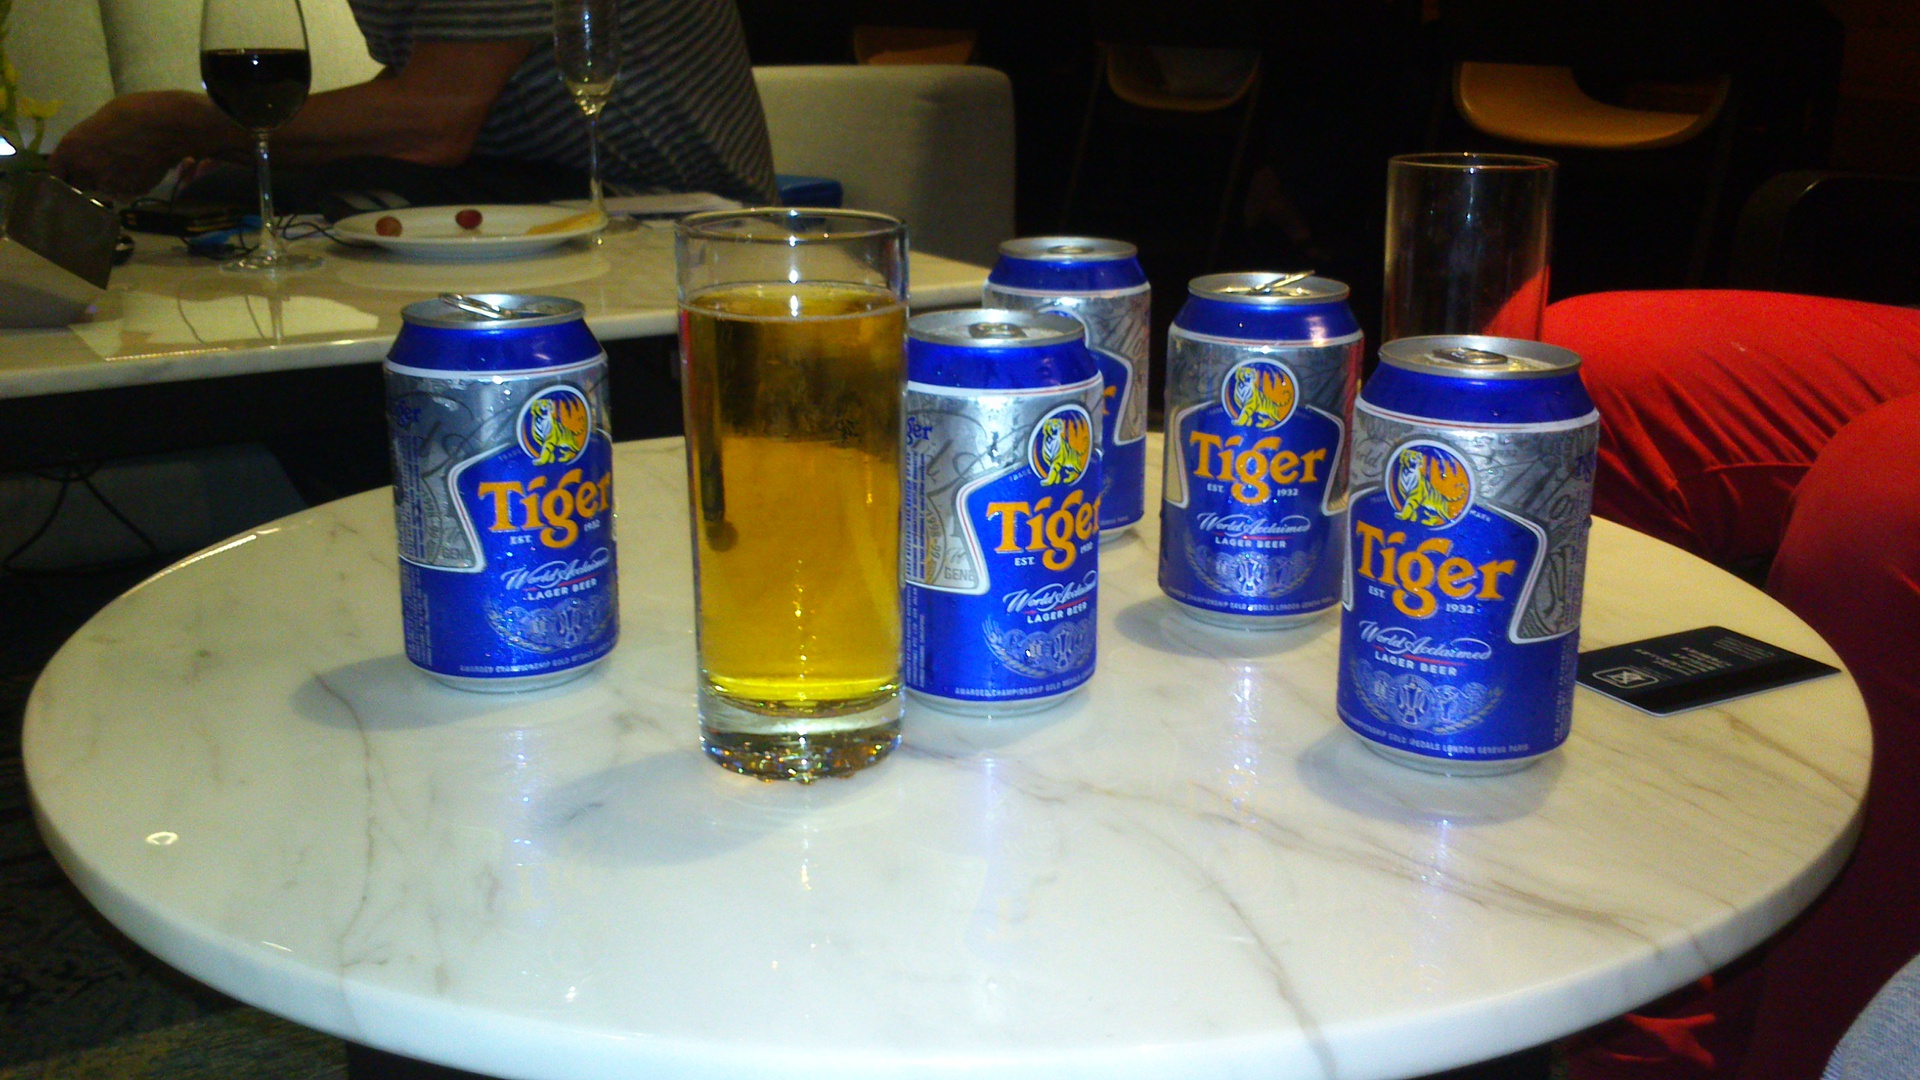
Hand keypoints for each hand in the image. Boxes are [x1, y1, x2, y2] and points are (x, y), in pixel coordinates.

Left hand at [50, 92, 223, 198]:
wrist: (166, 126)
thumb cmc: (131, 113)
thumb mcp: (97, 122)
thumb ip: (86, 143)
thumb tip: (85, 153)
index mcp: (70, 149)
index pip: (56, 174)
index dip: (64, 174)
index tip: (71, 174)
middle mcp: (85, 170)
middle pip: (79, 184)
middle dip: (88, 178)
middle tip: (106, 164)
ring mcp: (108, 184)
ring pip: (105, 188)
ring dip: (112, 181)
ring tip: (129, 164)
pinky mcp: (130, 192)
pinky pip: (126, 191)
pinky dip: (131, 184)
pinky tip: (141, 168)